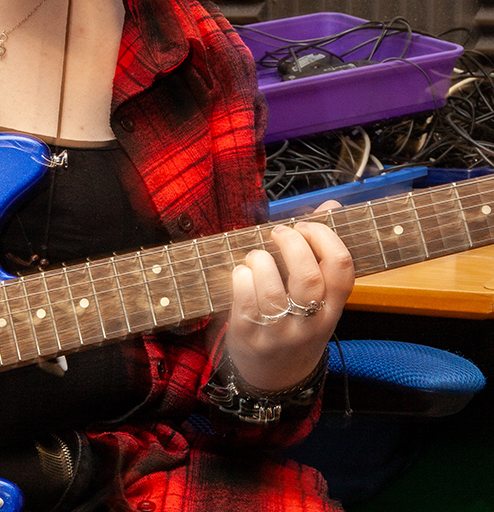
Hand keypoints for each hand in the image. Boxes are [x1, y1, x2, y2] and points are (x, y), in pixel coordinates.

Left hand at [225, 205, 354, 392]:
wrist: (276, 380)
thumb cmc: (298, 325)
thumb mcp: (319, 298)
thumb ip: (322, 251)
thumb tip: (330, 205)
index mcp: (332, 310)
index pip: (343, 270)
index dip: (326, 239)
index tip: (307, 226)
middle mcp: (309, 324)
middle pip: (308, 277)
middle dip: (292, 244)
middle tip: (279, 233)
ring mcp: (278, 332)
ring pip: (271, 290)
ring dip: (261, 260)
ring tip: (257, 257)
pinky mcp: (249, 336)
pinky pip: (243, 299)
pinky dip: (241, 277)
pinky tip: (243, 274)